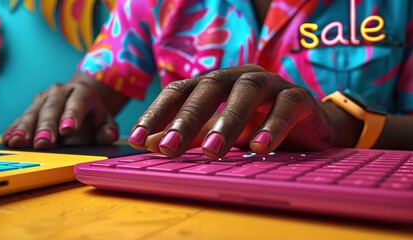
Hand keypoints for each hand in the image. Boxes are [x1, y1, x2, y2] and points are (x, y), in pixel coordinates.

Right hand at [3, 73, 125, 148]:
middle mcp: (60, 91)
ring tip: (20, 142)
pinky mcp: (30, 108)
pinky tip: (9, 140)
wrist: (79, 100)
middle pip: (52, 109)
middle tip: (44, 143)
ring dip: (26, 128)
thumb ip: (108, 129)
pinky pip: (21, 119)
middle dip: (47, 127)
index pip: (77, 103)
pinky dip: (14, 129)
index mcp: (82, 92)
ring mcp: (43, 98)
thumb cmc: (92, 115)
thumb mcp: (105, 121)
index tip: (68, 131)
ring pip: (33, 113)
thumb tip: (108, 136)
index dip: (72, 116)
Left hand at [128, 64, 361, 157]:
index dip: (157, 113)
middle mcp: (240, 77)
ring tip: (212, 151)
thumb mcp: (219, 132)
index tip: (136, 140)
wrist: (307, 126)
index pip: (180, 90)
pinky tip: (258, 148)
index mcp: (217, 83)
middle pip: (210, 87)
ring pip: (246, 92)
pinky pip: (285, 107)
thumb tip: (149, 143)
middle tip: (169, 148)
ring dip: (227, 121)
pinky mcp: (299, 97)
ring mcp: (271, 83)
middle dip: (187, 118)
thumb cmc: (256, 126)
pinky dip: (271, 126)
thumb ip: (190, 136)